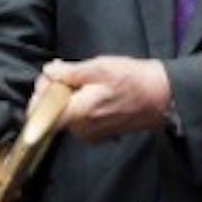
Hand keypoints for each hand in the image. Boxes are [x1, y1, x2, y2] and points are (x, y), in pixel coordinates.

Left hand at [41, 56, 169, 140]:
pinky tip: (91, 91)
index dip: (40, 92)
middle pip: (51, 112)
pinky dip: (78, 104)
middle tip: (66, 71)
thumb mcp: (100, 67)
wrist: (161, 97)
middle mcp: (81, 129)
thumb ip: (70, 73)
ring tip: (82, 80)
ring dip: (67, 96)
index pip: (40, 113)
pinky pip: (78, 119)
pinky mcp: (98, 134)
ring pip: (64, 114)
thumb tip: (48, 72)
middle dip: (54, 90)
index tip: (50, 76)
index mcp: (78, 113)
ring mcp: (90, 134)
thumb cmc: (132, 80)